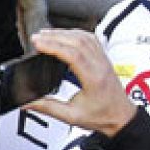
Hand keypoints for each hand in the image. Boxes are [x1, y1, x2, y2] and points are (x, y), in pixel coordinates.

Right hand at [24, 29, 139, 136]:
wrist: (121, 117)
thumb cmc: (102, 117)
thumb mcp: (71, 116)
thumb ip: (48, 108)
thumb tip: (28, 102)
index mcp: (93, 79)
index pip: (73, 55)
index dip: (53, 46)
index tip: (38, 43)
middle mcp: (100, 66)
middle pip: (77, 41)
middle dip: (54, 36)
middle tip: (36, 37)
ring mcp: (103, 60)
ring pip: (84, 37)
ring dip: (64, 33)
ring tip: (46, 34)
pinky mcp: (103, 58)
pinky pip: (91, 38)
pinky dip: (75, 33)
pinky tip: (65, 35)